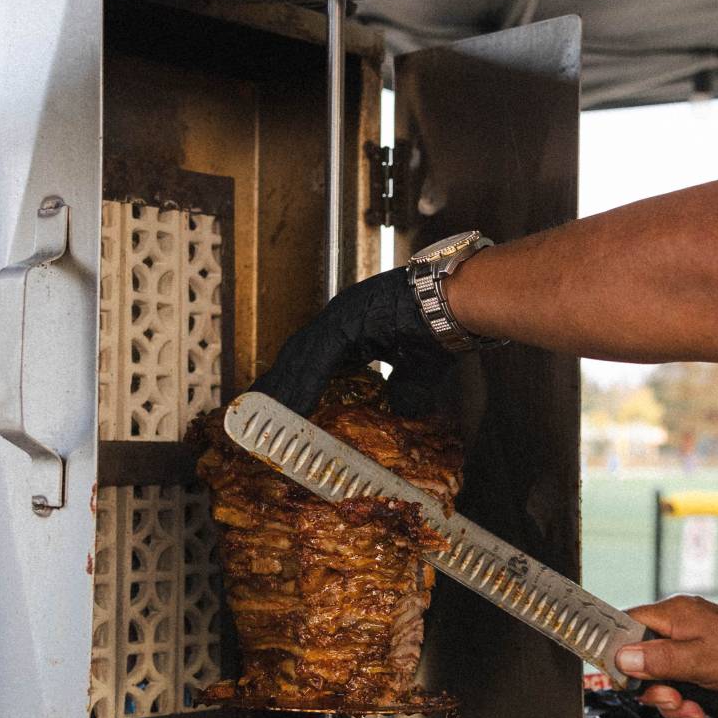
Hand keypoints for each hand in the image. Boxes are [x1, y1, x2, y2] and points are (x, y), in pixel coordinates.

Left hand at [250, 267, 454, 416]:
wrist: (460, 303)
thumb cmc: (444, 328)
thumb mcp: (418, 370)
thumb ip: (405, 391)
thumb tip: (402, 413)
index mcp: (354, 324)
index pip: (314, 355)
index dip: (296, 377)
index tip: (280, 400)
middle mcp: (341, 316)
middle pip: (299, 353)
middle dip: (279, 381)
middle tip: (256, 409)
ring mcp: (341, 315)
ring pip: (301, 355)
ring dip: (284, 386)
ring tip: (267, 414)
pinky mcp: (346, 321)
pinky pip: (317, 358)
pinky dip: (304, 383)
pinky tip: (292, 405)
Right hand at [602, 595, 717, 717]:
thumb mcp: (699, 660)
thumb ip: (658, 660)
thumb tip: (621, 658)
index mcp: (668, 614)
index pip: (622, 628)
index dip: (616, 657)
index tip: (629, 683)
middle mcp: (672, 623)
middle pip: (638, 659)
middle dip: (654, 688)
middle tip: (674, 701)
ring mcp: (684, 639)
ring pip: (658, 674)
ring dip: (671, 699)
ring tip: (692, 709)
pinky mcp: (694, 655)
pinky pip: (676, 677)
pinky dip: (684, 696)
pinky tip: (699, 707)